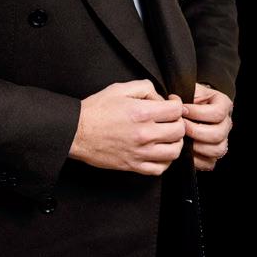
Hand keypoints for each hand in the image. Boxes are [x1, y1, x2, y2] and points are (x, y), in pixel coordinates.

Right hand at [68, 80, 185, 175]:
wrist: (76, 131)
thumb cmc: (95, 111)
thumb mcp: (119, 89)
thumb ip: (144, 88)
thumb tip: (159, 97)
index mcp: (142, 113)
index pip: (176, 110)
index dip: (177, 104)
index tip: (171, 103)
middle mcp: (144, 134)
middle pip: (179, 130)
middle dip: (178, 122)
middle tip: (170, 119)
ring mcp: (140, 152)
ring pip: (174, 151)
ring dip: (175, 142)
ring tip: (168, 136)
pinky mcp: (133, 166)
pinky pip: (160, 168)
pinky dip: (165, 161)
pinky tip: (159, 152)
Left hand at [183, 83, 232, 171]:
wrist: (188, 109)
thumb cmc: (187, 99)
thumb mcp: (187, 90)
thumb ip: (183, 94)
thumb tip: (173, 101)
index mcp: (223, 105)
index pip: (217, 113)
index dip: (198, 113)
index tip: (182, 110)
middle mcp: (226, 123)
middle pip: (218, 134)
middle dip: (195, 131)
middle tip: (181, 126)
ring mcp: (222, 140)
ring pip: (217, 150)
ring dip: (196, 146)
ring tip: (182, 139)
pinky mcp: (213, 154)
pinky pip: (209, 162)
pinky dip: (196, 159)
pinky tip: (185, 150)